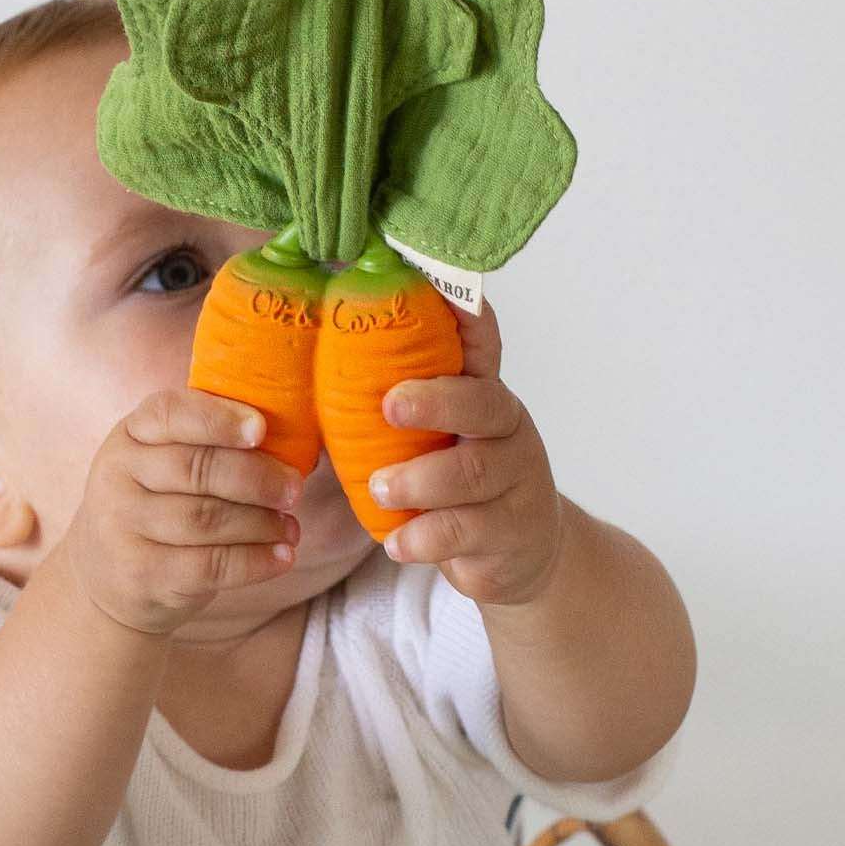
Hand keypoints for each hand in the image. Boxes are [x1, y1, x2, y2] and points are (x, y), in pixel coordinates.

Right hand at [64, 389, 302, 637]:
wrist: (108, 577)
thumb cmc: (159, 503)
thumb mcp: (165, 461)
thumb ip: (210, 442)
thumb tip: (287, 438)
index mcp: (130, 434)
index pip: (170, 413)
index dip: (218, 418)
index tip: (261, 429)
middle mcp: (117, 476)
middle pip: (197, 469)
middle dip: (257, 478)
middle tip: (294, 489)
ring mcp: (121, 527)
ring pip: (207, 519)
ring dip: (262, 523)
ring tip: (291, 526)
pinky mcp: (140, 575)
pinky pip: (209, 566)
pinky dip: (255, 561)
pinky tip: (282, 556)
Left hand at [368, 298, 567, 607]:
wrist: (524, 552)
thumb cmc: (458, 479)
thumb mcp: (442, 437)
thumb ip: (401, 405)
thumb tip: (320, 359)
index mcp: (485, 396)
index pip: (482, 348)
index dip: (466, 322)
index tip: (436, 293)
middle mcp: (508, 432)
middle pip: (482, 407)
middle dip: (435, 401)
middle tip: (388, 406)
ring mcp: (516, 483)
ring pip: (471, 475)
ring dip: (419, 481)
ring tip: (380, 489)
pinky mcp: (511, 534)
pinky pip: (465, 533)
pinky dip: (424, 538)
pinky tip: (397, 543)